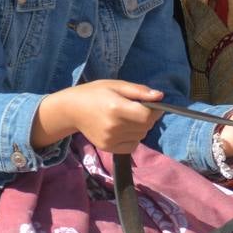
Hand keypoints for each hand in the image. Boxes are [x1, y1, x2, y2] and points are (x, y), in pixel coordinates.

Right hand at [33, 79, 163, 152]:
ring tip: (128, 117)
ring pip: (140, 136)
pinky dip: (134, 138)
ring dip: (141, 127)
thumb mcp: (117, 85)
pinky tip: (125, 129)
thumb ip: (139, 91)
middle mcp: (114, 127)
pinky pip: (132, 146)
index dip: (155, 110)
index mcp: (116, 108)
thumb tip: (160, 96)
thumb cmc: (95, 93)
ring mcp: (110, 140)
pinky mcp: (108, 148)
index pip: (147, 116)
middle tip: (138, 108)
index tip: (152, 104)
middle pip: (145, 127)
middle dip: (148, 118)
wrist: (72, 110)